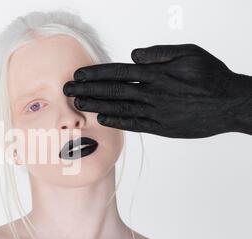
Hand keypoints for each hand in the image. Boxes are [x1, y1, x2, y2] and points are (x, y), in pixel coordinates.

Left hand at [63, 44, 251, 137]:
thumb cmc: (210, 76)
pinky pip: (134, 124)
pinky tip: (102, 119)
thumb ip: (160, 53)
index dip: (95, 74)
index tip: (79, 74)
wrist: (229, 104)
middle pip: (112, 90)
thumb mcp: (189, 53)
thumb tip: (135, 55)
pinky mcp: (161, 127)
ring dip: (96, 105)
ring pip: (119, 107)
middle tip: (67, 89)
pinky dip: (117, 121)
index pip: (118, 72)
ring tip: (77, 103)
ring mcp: (156, 111)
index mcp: (157, 73)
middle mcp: (152, 93)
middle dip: (87, 89)